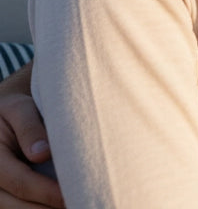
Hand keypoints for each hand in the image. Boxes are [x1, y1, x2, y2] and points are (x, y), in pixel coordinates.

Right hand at [0, 83, 62, 208]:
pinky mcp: (3, 197)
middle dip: (47, 207)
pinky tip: (58, 204)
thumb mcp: (19, 109)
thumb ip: (29, 128)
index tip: (70, 196)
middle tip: (80, 203)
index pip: (20, 182)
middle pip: (17, 204)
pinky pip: (17, 207)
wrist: (3, 119)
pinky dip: (40, 208)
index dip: (46, 192)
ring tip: (72, 204)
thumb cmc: (15, 112)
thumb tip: (42, 154)